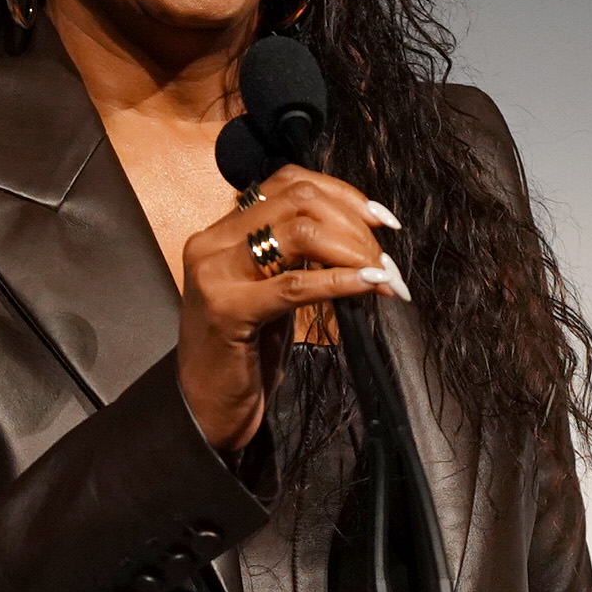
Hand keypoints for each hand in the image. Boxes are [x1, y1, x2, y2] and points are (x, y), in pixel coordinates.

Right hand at [177, 165, 409, 454]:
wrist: (206, 408)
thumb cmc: (244, 352)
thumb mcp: (269, 290)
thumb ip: (294, 255)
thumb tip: (356, 230)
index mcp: (222, 231)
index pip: (288, 183)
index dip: (342, 194)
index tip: (381, 220)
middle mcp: (212, 242)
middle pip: (300, 200)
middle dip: (354, 225)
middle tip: (385, 259)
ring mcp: (216, 274)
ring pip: (301, 231)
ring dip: (354, 250)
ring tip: (383, 276)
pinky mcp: (228, 310)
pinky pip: (296, 284)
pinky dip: (341, 281)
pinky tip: (370, 285)